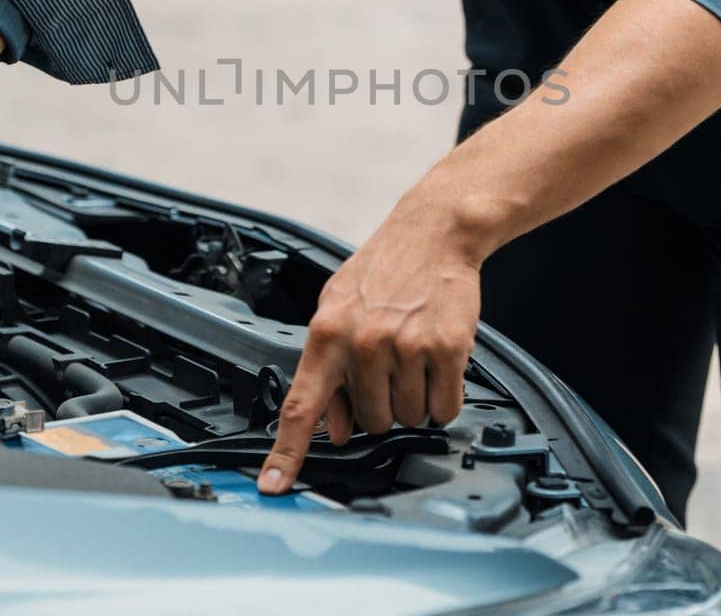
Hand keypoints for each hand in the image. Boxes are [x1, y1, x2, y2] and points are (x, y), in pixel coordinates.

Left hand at [257, 187, 485, 493]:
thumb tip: (334, 430)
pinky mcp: (447, 348)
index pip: (301, 406)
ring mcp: (406, 346)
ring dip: (416, 399)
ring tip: (415, 356)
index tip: (274, 487)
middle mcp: (363, 342)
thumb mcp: (338, 311)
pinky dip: (446, 396)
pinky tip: (440, 362)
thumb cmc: (383, 273)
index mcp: (327, 334)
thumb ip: (330, 371)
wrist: (433, 233)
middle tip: (391, 365)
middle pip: (372, 422)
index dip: (286, 452)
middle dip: (384, 404)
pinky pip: (445, 406)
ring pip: (410, 417)